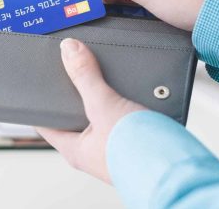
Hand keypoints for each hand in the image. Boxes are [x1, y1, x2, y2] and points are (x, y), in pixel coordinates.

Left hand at [36, 38, 144, 182]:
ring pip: (102, 111)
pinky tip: (131, 84)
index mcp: (75, 148)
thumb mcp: (103, 106)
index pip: (46, 121)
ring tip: (104, 69)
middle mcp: (93, 149)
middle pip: (76, 112)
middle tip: (75, 63)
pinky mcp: (137, 137)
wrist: (179, 169)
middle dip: (77, 88)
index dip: (40, 99)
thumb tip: (68, 50)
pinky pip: (125, 112)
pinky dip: (126, 97)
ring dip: (105, 92)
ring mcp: (116, 143)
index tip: (38, 78)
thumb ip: (85, 76)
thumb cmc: (138, 154)